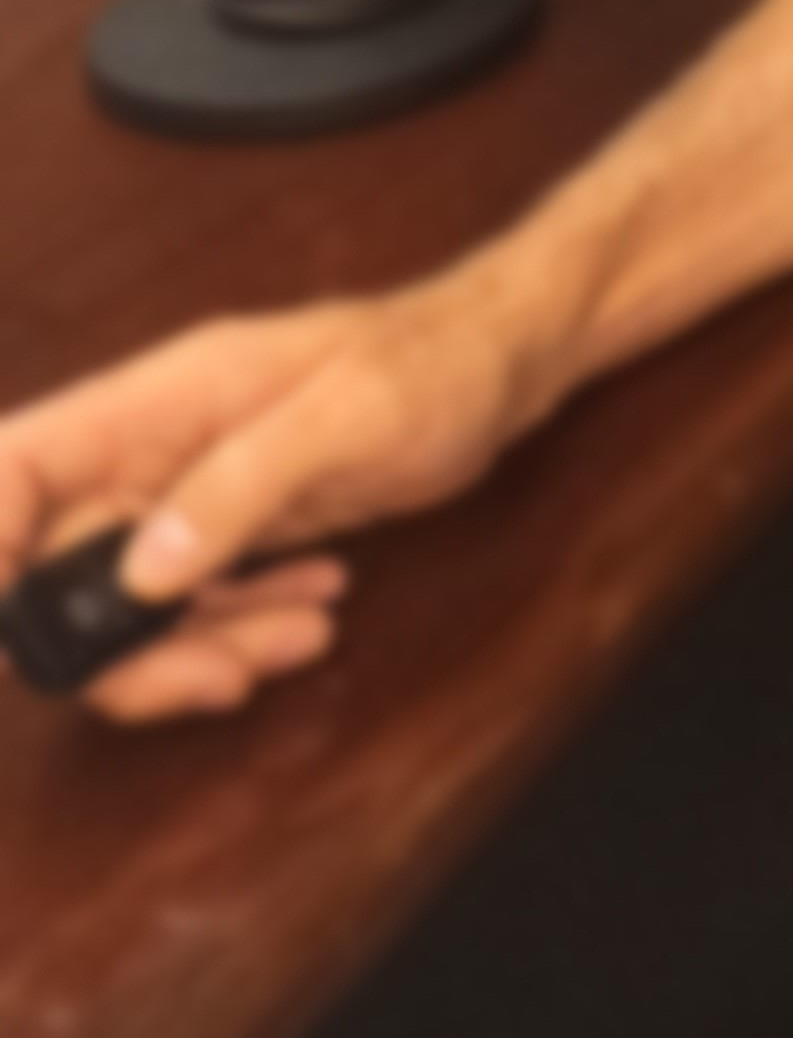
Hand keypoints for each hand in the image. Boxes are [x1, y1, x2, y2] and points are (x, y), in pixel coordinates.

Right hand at [0, 281, 533, 721]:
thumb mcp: (349, 415)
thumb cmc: (432, 363)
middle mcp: (152, 450)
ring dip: (198, 648)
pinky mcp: (229, 527)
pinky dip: (240, 627)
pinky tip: (313, 613)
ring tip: (301, 640)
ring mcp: (187, 492)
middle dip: (125, 649)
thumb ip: (241, 484)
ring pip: (131, 605)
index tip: (11, 643)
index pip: (17, 465)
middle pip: (62, 571)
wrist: (498, 361)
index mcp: (155, 400)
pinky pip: (195, 602)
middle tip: (216, 677)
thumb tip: (142, 573)